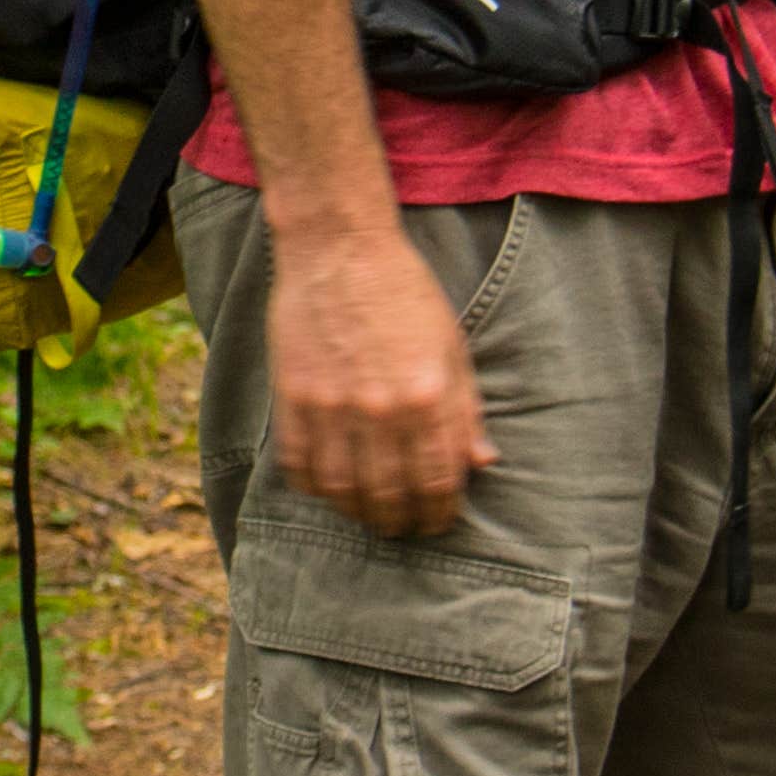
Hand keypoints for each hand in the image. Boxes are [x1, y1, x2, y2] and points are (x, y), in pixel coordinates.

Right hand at [265, 216, 493, 537]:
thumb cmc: (404, 293)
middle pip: (389, 494)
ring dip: (358, 513)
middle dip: (401, 522)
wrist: (340, 248)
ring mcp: (331, 405)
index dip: (440, 513)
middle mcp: (381, 408)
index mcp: (428, 395)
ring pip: (343, 490)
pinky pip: (300, 465)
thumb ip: (466, 410)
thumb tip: (482, 462)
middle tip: (404, 528)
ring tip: (368, 515)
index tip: (438, 522)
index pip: (438, 480)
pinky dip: (316, 487)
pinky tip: (330, 488)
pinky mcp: (293, 397)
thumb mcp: (452, 346)